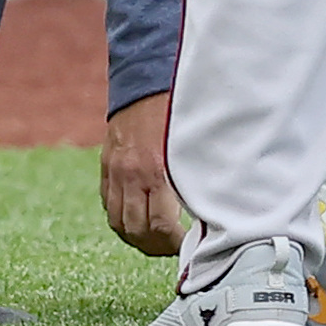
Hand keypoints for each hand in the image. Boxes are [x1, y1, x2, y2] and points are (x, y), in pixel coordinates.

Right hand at [101, 92, 184, 256]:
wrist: (147, 77)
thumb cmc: (182, 107)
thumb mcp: (196, 140)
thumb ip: (200, 171)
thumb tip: (218, 202)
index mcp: (157, 169)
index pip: (159, 225)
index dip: (172, 243)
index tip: (188, 245)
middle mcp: (131, 174)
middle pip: (135, 230)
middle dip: (155, 246)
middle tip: (174, 248)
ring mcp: (115, 171)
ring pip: (119, 222)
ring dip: (137, 238)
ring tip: (158, 240)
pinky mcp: (106, 165)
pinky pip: (109, 204)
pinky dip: (122, 219)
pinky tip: (139, 219)